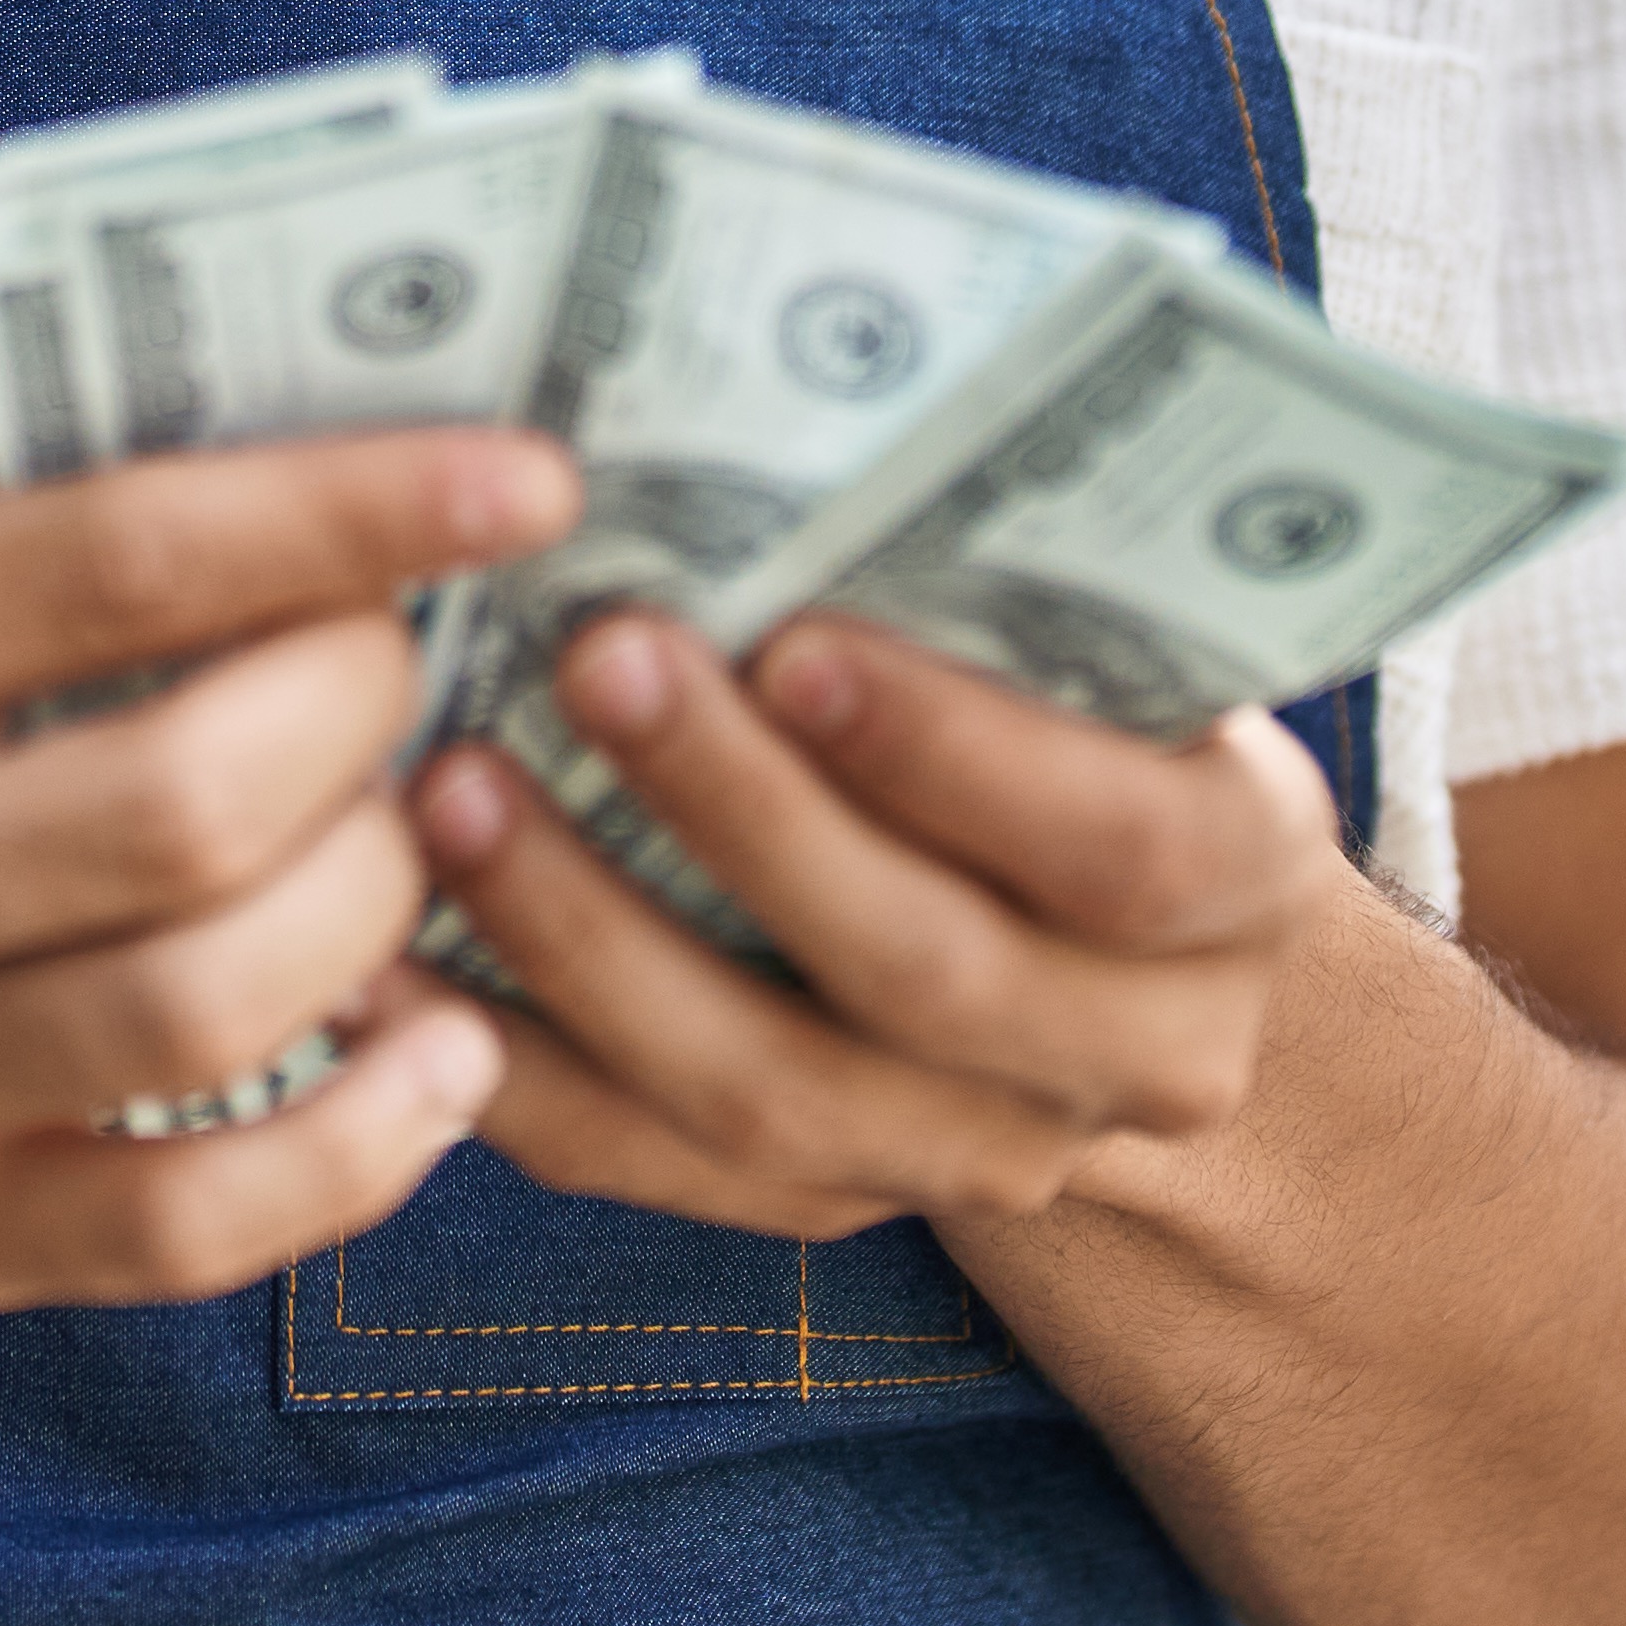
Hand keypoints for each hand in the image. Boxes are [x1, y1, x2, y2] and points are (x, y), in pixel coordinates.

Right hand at [0, 428, 562, 1313]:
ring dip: (371, 911)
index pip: (113, 561)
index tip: (519, 483)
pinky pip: (193, 1223)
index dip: (343, 515)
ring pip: (209, 1007)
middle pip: (183, 803)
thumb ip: (24, 549)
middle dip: (358, 723)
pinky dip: (362, 1144)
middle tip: (396, 680)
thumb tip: (346, 495)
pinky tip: (436, 1057)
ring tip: (391, 847)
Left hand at [416, 608, 1352, 1240]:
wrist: (1109, 934)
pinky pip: (654, 1170)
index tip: (799, 638)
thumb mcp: (1105, 632)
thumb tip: (789, 417)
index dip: (959, 755)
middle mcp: (1140, 1054)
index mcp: (1240, 882)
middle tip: (591, 659)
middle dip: (743, 818)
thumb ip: (1006, 570)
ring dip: (594, 944)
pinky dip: (509, 1066)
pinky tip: (385, 961)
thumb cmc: (1075, 697)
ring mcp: (982, 1158)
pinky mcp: (832, 1208)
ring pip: (776, 1100)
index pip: (1124, 847)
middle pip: (927, 973)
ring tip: (450, 795)